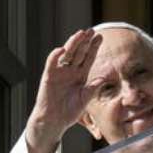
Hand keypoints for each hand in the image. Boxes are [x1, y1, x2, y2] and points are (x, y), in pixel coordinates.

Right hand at [26, 29, 103, 152]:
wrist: (54, 121)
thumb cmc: (69, 112)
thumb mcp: (85, 98)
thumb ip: (93, 87)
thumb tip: (104, 78)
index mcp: (80, 76)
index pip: (88, 58)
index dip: (93, 48)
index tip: (100, 37)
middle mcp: (70, 72)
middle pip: (79, 53)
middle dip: (85, 42)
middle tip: (92, 30)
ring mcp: (59, 73)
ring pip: (67, 55)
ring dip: (73, 44)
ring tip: (80, 34)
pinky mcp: (49, 77)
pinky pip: (52, 64)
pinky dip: (55, 56)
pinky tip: (62, 49)